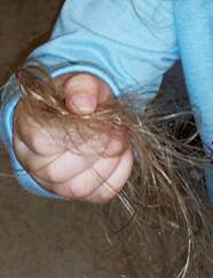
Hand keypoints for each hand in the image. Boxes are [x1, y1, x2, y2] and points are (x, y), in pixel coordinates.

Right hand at [13, 72, 132, 201]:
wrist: (78, 117)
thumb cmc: (73, 100)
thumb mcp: (78, 82)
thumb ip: (81, 88)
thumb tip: (84, 105)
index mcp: (27, 131)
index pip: (43, 141)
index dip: (76, 130)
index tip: (96, 115)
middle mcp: (34, 164)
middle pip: (63, 168)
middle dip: (99, 146)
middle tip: (116, 128)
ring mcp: (54, 184)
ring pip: (82, 186)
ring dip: (112, 159)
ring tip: (119, 137)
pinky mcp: (80, 195)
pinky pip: (103, 191)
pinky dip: (120, 171)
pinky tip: (120, 152)